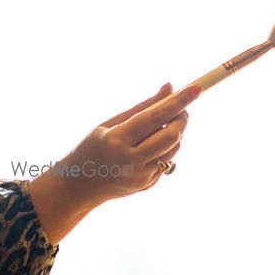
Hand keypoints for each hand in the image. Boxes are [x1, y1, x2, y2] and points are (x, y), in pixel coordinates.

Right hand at [57, 82, 196, 206]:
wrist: (78, 186)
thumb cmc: (92, 147)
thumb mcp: (110, 124)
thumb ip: (142, 107)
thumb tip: (169, 88)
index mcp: (117, 140)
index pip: (155, 118)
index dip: (178, 102)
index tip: (196, 89)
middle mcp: (130, 161)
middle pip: (171, 137)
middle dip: (182, 119)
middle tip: (182, 108)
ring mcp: (141, 176)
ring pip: (173, 149)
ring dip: (176, 133)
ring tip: (164, 125)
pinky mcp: (148, 185)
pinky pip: (167, 161)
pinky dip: (166, 149)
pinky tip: (152, 145)